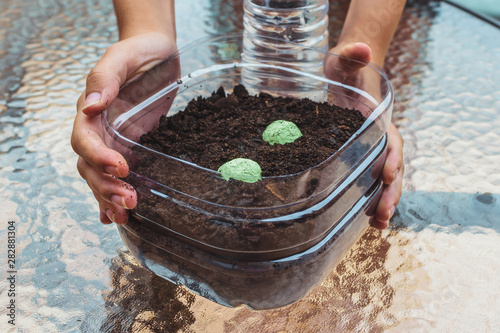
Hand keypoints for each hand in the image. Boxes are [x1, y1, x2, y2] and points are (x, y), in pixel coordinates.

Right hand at [71, 32, 176, 223]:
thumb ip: (104, 79)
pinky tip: (118, 216)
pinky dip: (114, 196)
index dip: (99, 157)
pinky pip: (118, 175)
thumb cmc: (139, 51)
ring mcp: (115, 141)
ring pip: (102, 176)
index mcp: (91, 111)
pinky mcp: (134, 147)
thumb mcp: (121, 57)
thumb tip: (89, 105)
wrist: (159, 52)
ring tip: (126, 215)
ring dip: (110, 197)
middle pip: (91, 166)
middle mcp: (99, 130)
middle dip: (106, 187)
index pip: (85, 141)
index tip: (122, 167)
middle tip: (129, 202)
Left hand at [327, 42, 403, 229]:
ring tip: (379, 225)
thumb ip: (351, 55)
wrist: (347, 74)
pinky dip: (371, 198)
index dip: (391, 157)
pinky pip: (370, 179)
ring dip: (384, 201)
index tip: (388, 175)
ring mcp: (372, 148)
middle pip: (392, 166)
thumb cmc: (347, 68)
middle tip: (384, 214)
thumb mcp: (345, 59)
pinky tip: (366, 218)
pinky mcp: (360, 155)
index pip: (390, 140)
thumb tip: (359, 50)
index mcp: (378, 118)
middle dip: (391, 191)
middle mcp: (380, 136)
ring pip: (384, 178)